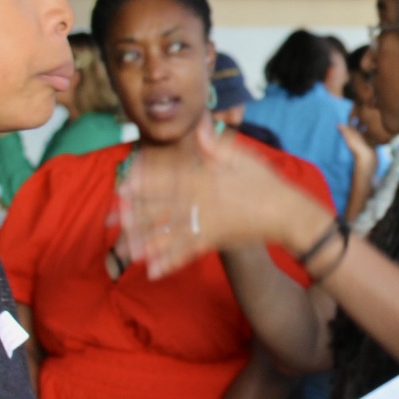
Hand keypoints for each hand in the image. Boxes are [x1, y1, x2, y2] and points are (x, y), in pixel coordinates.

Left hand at [119, 126, 325, 277]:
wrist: (288, 213)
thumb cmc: (266, 183)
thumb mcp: (243, 157)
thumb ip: (217, 145)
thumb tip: (200, 126)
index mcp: (205, 179)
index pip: (168, 179)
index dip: (143, 183)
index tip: (121, 187)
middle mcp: (201, 202)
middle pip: (161, 209)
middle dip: (133, 216)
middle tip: (109, 223)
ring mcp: (207, 223)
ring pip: (169, 233)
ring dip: (146, 243)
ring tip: (124, 252)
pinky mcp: (215, 241)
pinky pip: (188, 252)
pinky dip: (170, 262)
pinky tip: (153, 271)